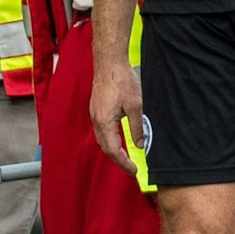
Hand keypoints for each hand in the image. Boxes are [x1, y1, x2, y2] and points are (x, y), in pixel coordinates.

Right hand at [90, 58, 143, 175]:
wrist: (109, 62)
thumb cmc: (122, 81)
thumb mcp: (136, 106)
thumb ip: (137, 127)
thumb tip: (140, 145)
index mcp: (104, 121)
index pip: (113, 150)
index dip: (124, 162)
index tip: (134, 170)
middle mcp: (96, 119)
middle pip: (105, 147)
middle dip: (118, 159)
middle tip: (131, 167)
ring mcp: (94, 113)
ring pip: (102, 138)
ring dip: (113, 149)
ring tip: (126, 156)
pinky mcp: (96, 108)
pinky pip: (101, 129)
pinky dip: (110, 138)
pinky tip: (119, 138)